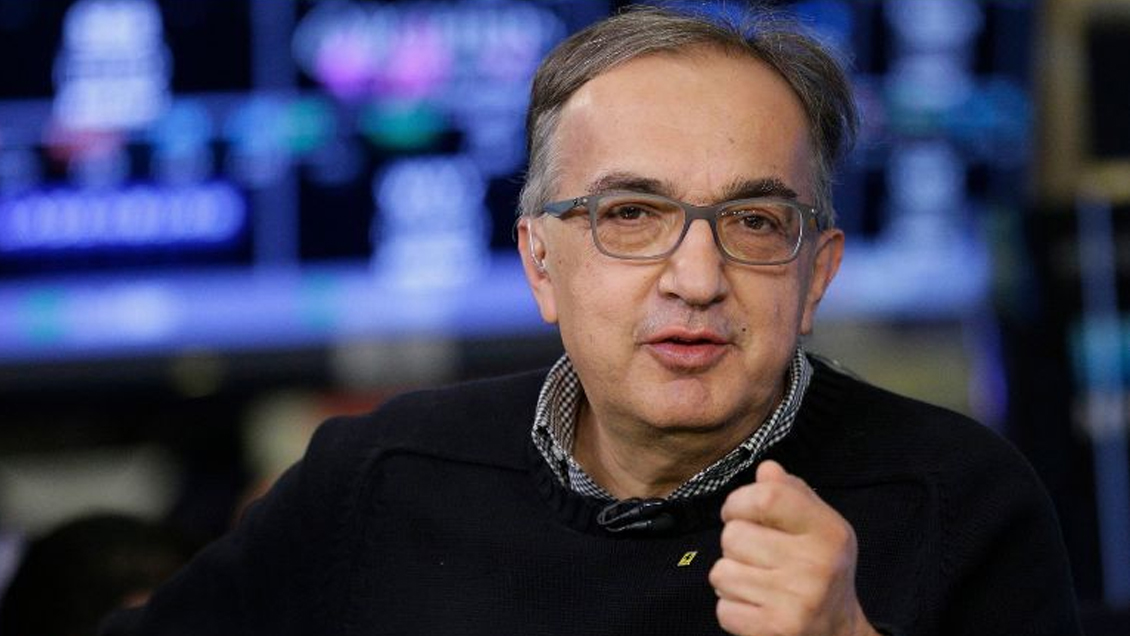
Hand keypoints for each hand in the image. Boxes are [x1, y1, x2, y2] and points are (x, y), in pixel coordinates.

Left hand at [709, 460, 878, 635]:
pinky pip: (723, 608)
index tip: (738, 512)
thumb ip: (791, 493)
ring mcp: (796, 601)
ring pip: (721, 572)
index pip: (766, 496)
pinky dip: (732, 608)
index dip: (739, 501)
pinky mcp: (775, 630)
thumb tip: (766, 469)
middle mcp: (815, 564)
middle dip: (735, 544)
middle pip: (733, 535)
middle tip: (757, 556)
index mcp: (828, 531)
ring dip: (731, 577)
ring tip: (757, 582)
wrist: (838, 633)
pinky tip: (756, 606)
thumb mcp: (818, 526)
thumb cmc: (820, 569)